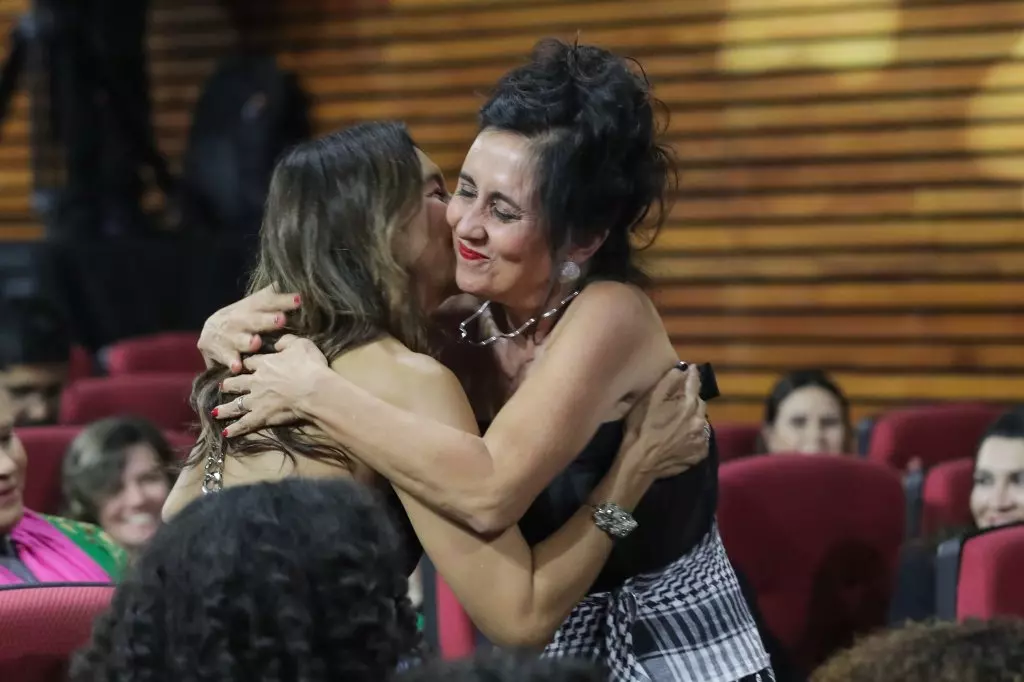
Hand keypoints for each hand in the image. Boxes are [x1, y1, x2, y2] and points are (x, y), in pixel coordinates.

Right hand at [198, 285, 300, 371]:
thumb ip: (271, 296)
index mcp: (249, 307)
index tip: (298, 300)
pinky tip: (237, 367)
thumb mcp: (253, 306)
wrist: (209, 333)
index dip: (282, 301)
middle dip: (266, 320)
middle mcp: (238, 319)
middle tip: (281, 319)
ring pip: (239, 339)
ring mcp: (228, 336)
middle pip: (254, 319)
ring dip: (247, 342)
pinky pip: (226, 358)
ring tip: (256, 342)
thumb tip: (289, 282)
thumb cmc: (241, 319)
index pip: (267, 301)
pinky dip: (231, 362)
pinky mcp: (219, 352)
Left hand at [213, 335, 328, 436]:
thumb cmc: (310, 367)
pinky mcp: (261, 416)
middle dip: (229, 384)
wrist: (313, 390)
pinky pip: (244, 423)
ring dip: (226, 408)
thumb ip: (286, 342)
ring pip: (236, 404)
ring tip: (215, 412)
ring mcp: (257, 400)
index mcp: (265, 363)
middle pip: (238, 383)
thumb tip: (276, 344)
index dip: (246, 364)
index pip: (250, 362)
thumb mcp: (301, 345)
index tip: (242, 366)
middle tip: (222, 386)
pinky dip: (235, 429)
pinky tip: (226, 433)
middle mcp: (256, 381)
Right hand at [621, 364, 707, 480]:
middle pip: (700, 403)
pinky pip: (701, 439)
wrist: (640, 463)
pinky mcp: (700, 454)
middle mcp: (700, 421)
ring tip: (680, 421)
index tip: (691, 369)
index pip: (695, 383)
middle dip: (692, 399)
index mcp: (688, 405)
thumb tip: (681, 370)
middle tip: (680, 400)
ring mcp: (701, 439)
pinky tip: (682, 437)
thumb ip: (668, 382)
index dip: (692, 374)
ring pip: (702, 421)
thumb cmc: (640, 428)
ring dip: (694, 418)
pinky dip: (694, 435)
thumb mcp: (649, 400)